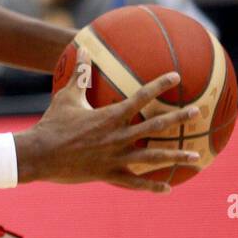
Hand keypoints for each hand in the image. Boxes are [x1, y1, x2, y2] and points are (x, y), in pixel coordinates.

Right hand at [14, 48, 202, 192]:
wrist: (39, 154)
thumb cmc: (52, 123)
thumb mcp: (66, 97)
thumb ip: (79, 74)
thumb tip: (83, 48)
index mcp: (110, 116)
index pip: (141, 97)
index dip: (159, 85)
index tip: (177, 77)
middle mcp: (118, 136)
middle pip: (155, 126)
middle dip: (179, 118)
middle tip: (198, 112)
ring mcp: (115, 157)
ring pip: (152, 157)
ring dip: (176, 155)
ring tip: (196, 156)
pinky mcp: (109, 174)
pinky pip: (135, 182)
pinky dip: (152, 186)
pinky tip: (168, 189)